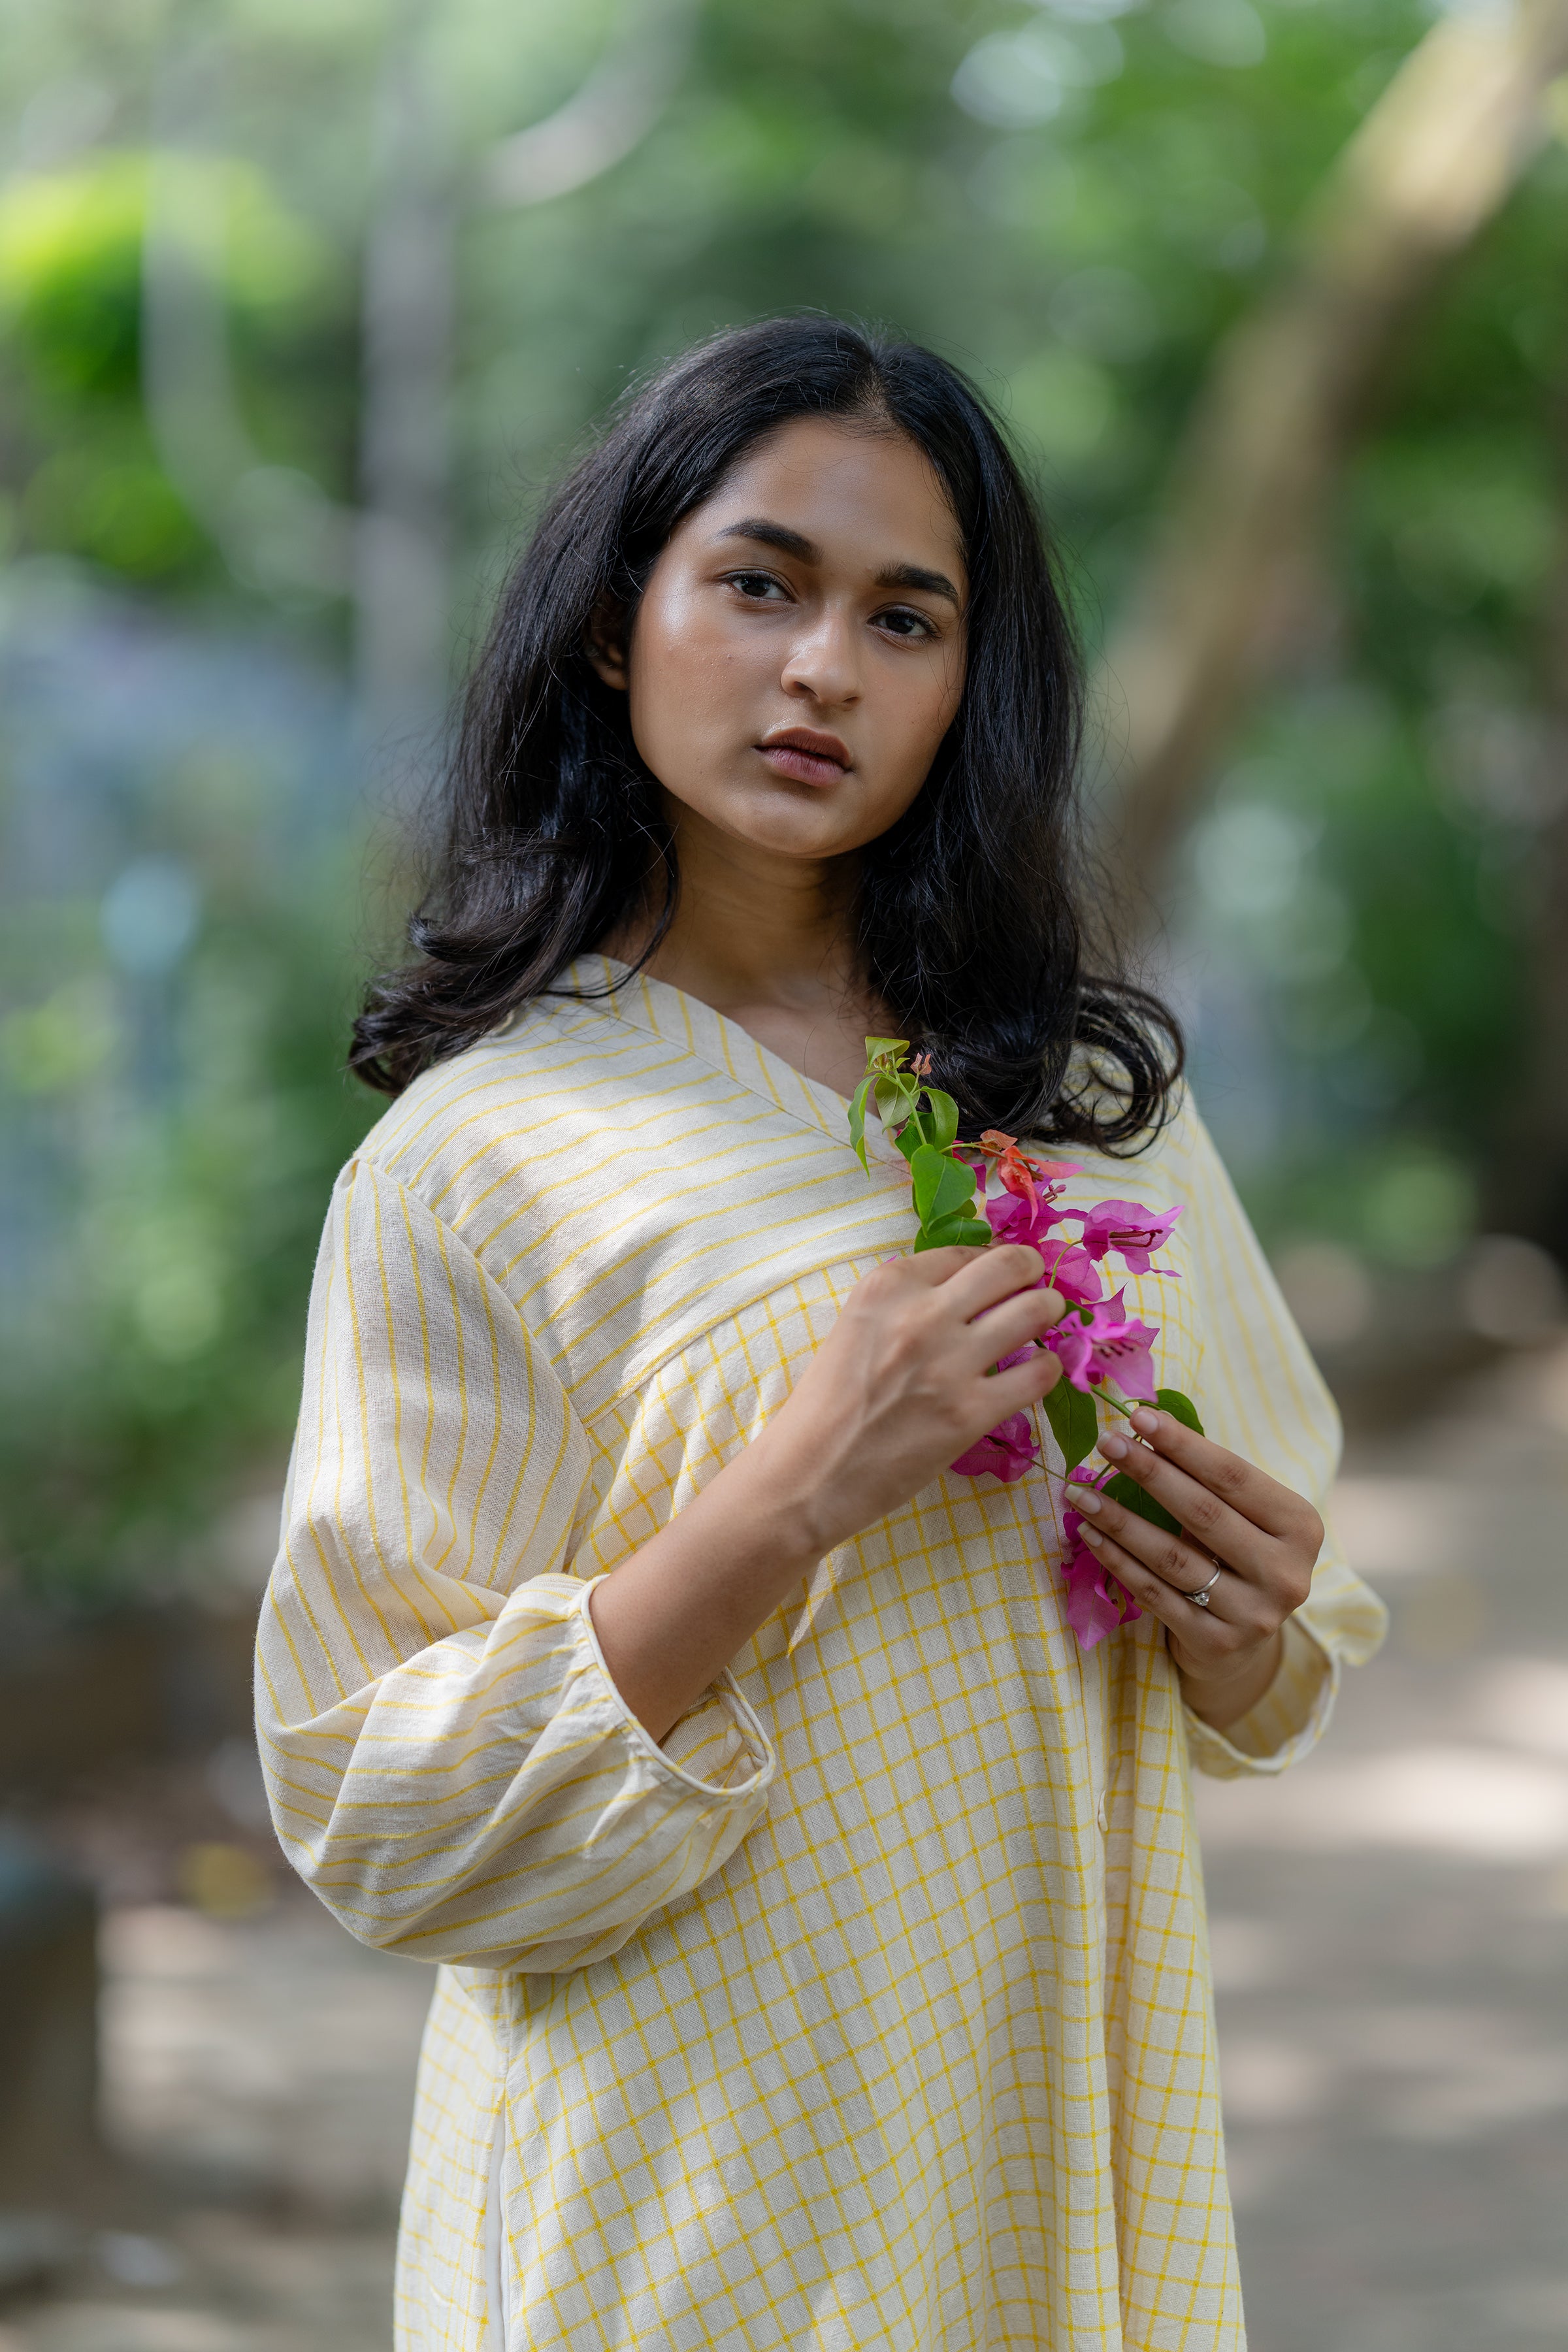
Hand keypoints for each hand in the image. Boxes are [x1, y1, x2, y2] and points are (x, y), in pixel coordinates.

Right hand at [592, 1242, 1064, 1739]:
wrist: (806, 1477)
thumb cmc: (824, 1407)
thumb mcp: (856, 1329)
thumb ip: (903, 1304)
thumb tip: (963, 1291)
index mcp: (886, 1285)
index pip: (962, 1252)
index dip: (990, 1260)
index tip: (1003, 1272)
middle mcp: (921, 1312)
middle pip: (1009, 1265)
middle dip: (1032, 1269)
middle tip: (1038, 1284)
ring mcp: (950, 1361)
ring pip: (1034, 1311)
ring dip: (1049, 1311)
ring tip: (1049, 1319)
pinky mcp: (971, 1411)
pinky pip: (1038, 1374)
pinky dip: (1047, 1369)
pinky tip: (1038, 1373)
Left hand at [1063, 1408, 1322, 1730]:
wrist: (1244, 1639)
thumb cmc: (1238, 1553)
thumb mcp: (1245, 1515)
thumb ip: (1210, 1479)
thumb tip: (1146, 1422)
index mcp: (1300, 1527)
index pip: (1234, 1477)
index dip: (1184, 1445)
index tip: (1139, 1415)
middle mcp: (1285, 1573)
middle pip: (1203, 1514)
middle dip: (1149, 1473)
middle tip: (1106, 1442)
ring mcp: (1252, 1614)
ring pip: (1172, 1558)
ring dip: (1120, 1520)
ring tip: (1081, 1493)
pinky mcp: (1216, 1643)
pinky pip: (1155, 1594)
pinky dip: (1117, 1560)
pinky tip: (1089, 1534)